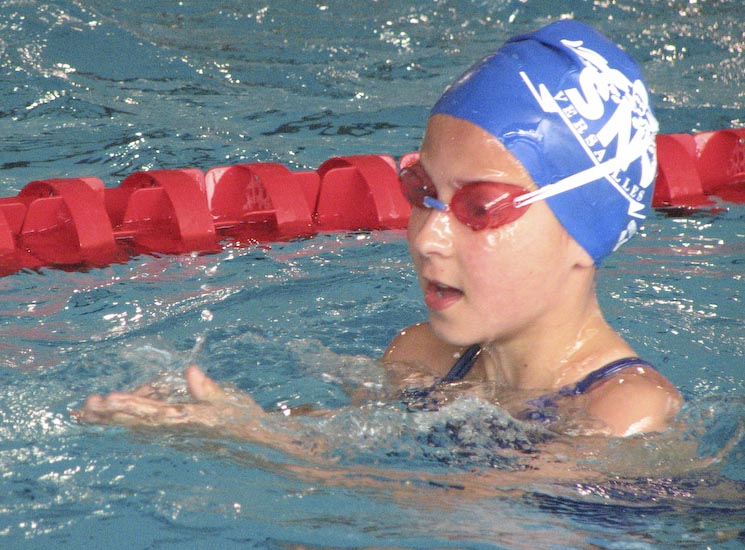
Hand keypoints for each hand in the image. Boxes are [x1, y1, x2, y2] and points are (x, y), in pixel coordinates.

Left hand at [74, 365, 267, 437]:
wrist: (251, 440)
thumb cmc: (240, 417)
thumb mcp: (228, 400)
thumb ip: (207, 388)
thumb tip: (190, 371)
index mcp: (185, 418)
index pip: (152, 410)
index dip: (130, 405)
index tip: (109, 399)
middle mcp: (173, 428)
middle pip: (136, 420)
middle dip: (110, 414)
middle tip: (83, 407)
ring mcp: (170, 432)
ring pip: (134, 424)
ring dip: (109, 419)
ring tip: (83, 413)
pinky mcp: (171, 432)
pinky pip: (140, 427)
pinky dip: (121, 421)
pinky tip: (105, 419)